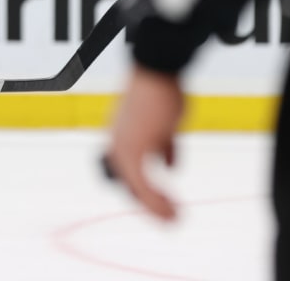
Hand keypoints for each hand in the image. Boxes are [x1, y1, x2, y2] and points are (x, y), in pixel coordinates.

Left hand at [104, 65, 184, 219]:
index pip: (127, 173)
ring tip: (173, 218)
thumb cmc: (161, 91)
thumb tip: (170, 166)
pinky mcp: (134, 149)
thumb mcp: (164, 124)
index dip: (143, 191)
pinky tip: (173, 209)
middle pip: (128, 185)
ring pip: (135, 189)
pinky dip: (157, 201)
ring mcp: (124, 147)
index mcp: (120, 138)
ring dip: (155, 206)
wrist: (157, 70)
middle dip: (149, 203)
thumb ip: (164, 147)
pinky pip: (143, 186)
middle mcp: (117, 144)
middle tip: (167, 217)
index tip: (161, 202)